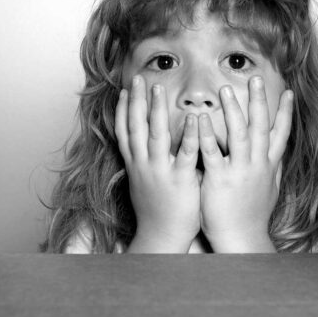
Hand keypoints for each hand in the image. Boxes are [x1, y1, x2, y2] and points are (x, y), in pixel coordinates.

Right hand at [116, 74, 201, 252]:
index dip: (123, 110)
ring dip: (155, 110)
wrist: (161, 238)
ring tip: (158, 88)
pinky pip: (184, 154)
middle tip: (139, 78)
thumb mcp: (145, 183)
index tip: (124, 90)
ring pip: (155, 135)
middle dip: (137, 101)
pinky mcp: (179, 180)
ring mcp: (159, 171)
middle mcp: (143, 165)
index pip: (125, 132)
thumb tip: (147, 147)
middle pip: (136, 127)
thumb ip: (147, 163)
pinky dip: (188, 135)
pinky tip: (194, 118)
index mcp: (136, 165)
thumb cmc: (157, 211)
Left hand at [198, 76, 293, 252]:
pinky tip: (202, 118)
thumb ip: (272, 170)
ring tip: (225, 89)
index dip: (285, 113)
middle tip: (255, 78)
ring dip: (233, 110)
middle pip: (260, 127)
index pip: (280, 134)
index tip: (289, 93)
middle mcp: (257, 164)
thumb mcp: (269, 191)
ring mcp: (240, 171)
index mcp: (267, 166)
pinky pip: (213, 152)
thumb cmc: (251, 216)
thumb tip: (277, 155)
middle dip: (259, 101)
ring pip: (239, 134)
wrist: (240, 238)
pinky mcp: (220, 179)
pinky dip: (208, 134)